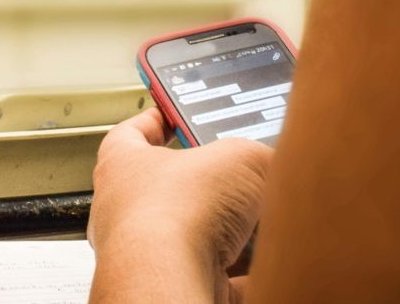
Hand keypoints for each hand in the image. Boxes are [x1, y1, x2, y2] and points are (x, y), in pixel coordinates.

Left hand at [88, 108, 272, 303]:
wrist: (167, 281)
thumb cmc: (173, 214)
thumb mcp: (239, 158)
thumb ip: (258, 154)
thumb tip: (277, 161)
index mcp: (122, 164)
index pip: (133, 133)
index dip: (158, 119)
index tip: (175, 114)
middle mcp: (127, 211)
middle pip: (172, 189)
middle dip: (211, 185)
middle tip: (242, 176)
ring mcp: (148, 254)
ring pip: (196, 238)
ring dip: (230, 234)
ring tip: (263, 223)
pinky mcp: (173, 286)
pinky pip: (216, 280)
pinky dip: (244, 276)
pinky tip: (268, 268)